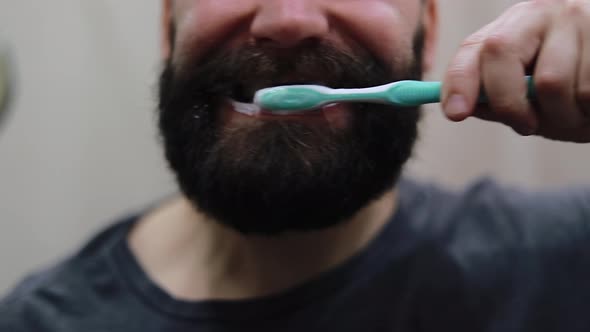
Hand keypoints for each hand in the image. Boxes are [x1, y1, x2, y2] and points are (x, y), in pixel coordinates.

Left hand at [442, 0, 589, 142]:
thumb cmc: (574, 82)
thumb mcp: (530, 90)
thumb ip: (496, 99)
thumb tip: (462, 107)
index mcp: (511, 28)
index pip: (473, 50)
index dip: (460, 82)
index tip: (456, 113)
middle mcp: (540, 12)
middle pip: (500, 54)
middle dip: (510, 104)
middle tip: (528, 126)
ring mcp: (579, 15)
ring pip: (553, 83)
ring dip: (564, 116)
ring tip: (579, 114)